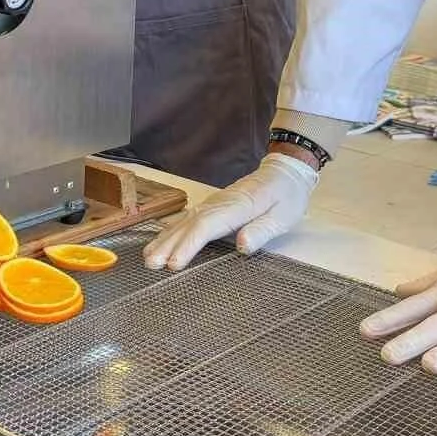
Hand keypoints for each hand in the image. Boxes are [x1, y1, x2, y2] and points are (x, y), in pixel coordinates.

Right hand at [143, 152, 317, 270]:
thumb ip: (263, 230)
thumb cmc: (287, 196)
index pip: (207, 226)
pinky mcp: (213, 205)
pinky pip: (189, 218)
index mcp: (239, 206)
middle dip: (169, 244)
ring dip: (166, 238)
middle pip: (190, 224)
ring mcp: (214, 202)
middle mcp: (220, 203)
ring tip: (149, 257)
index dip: (189, 245)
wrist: (285, 170)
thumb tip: (242, 245)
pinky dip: (173, 230)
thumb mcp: (284, 216)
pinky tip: (161, 240)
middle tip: (151, 264)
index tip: (174, 263)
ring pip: (185, 220)